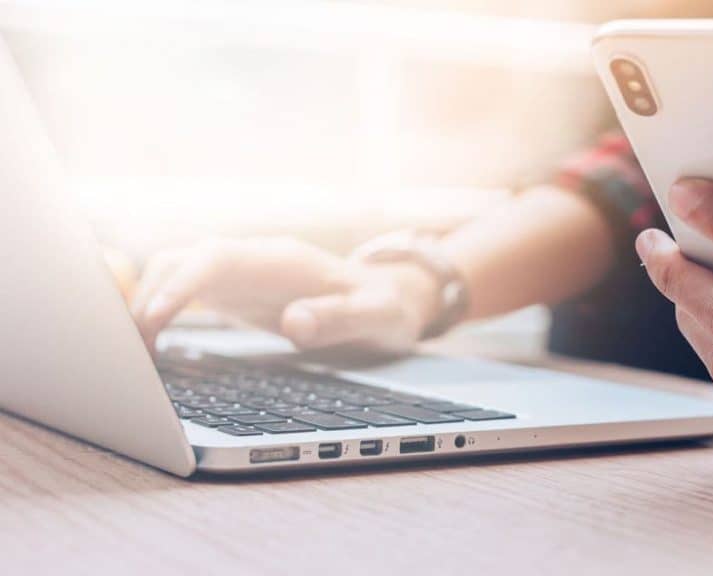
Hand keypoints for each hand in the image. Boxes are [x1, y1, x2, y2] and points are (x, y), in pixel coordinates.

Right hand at [132, 237, 440, 353]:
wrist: (391, 296)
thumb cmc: (386, 306)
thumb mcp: (378, 316)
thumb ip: (340, 318)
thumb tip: (295, 321)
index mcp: (285, 260)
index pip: (218, 258)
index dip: (182, 284)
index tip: (154, 318)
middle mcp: (255, 260)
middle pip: (184, 260)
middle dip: (148, 295)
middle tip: (130, 349)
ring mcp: (242, 274)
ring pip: (176, 272)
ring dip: (147, 302)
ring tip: (133, 352)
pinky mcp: (235, 292)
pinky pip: (184, 292)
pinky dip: (159, 312)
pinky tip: (149, 346)